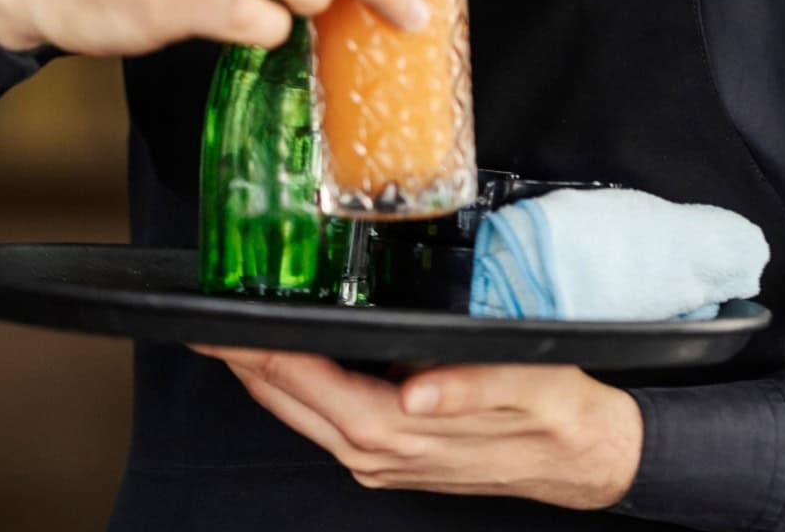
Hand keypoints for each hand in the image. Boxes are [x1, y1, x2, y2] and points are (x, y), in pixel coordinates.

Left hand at [191, 346, 642, 509]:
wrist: (586, 457)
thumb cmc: (556, 411)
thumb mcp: (526, 384)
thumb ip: (469, 388)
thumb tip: (417, 393)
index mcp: (401, 432)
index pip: (307, 384)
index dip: (256, 354)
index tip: (213, 326)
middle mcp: (379, 454)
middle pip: (288, 402)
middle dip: (241, 363)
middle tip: (198, 322)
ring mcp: (381, 463)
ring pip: (300, 417)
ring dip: (262, 379)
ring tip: (228, 338)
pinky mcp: (391, 460)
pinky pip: (323, 424)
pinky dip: (295, 393)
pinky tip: (286, 366)